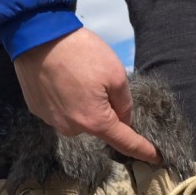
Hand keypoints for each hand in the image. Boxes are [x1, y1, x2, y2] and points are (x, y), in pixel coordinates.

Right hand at [13, 28, 160, 163]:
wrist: (37, 36)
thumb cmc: (81, 53)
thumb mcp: (116, 74)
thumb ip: (124, 103)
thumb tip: (123, 119)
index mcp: (95, 122)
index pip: (125, 142)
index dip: (143, 150)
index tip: (158, 158)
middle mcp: (72, 129)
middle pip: (99, 126)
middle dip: (106, 110)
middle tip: (100, 80)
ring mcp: (51, 121)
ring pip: (79, 117)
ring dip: (84, 103)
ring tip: (78, 76)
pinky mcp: (37, 109)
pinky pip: (60, 109)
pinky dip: (66, 98)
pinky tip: (62, 78)